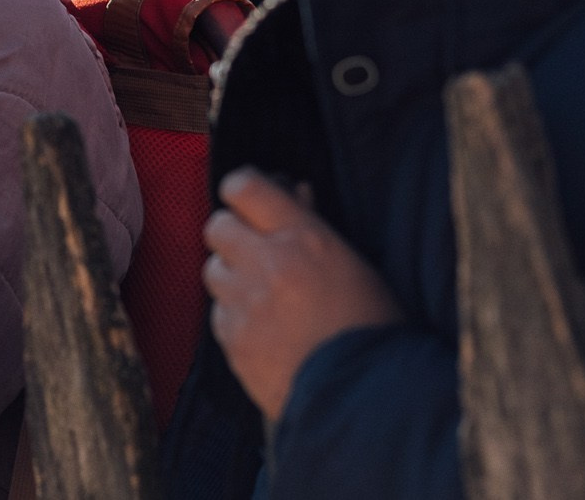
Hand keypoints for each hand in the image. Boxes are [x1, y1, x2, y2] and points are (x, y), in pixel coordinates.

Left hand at [202, 168, 399, 424]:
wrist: (364, 397)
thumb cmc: (372, 327)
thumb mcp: (356, 263)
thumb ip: (315, 224)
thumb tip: (294, 192)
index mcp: (303, 238)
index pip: (244, 187)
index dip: (240, 188)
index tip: (246, 198)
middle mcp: (267, 264)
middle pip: (217, 225)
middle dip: (232, 232)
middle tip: (253, 247)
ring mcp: (246, 304)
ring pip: (212, 269)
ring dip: (231, 274)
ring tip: (260, 291)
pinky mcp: (233, 341)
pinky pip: (217, 312)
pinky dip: (233, 314)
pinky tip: (261, 326)